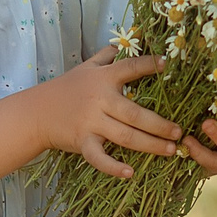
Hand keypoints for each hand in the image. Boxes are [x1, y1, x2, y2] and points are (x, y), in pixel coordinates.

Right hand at [34, 46, 179, 178]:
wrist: (36, 112)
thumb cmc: (65, 88)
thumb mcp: (85, 67)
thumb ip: (106, 56)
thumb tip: (123, 43)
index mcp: (103, 78)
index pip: (130, 68)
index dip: (148, 65)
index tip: (166, 65)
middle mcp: (100, 100)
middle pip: (135, 114)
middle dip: (159, 124)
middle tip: (179, 132)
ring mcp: (91, 122)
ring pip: (126, 136)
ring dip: (150, 145)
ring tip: (170, 150)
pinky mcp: (82, 141)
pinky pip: (99, 157)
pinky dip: (113, 166)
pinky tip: (130, 173)